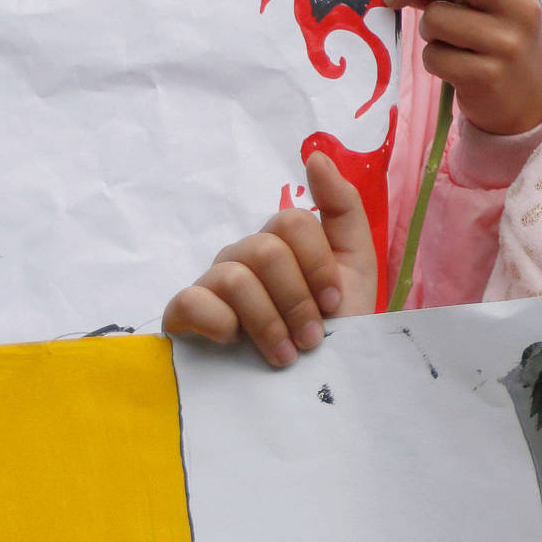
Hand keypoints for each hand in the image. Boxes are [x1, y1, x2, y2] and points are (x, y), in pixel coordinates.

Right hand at [164, 153, 377, 365]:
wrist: (317, 385)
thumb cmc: (337, 326)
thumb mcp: (356, 265)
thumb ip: (342, 208)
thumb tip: (316, 155)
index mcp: (281, 242)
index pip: (291, 221)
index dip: (318, 264)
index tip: (334, 304)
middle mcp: (243, 256)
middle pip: (265, 250)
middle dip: (296, 300)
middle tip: (312, 338)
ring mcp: (212, 284)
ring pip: (234, 277)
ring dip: (268, 322)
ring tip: (286, 354)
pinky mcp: (185, 316)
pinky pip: (191, 301)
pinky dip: (218, 324)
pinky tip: (235, 344)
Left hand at [369, 0, 541, 136]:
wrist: (523, 102)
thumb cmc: (491, 43)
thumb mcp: (475, 3)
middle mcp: (520, 6)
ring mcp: (508, 41)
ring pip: (437, 17)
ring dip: (426, 31)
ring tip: (447, 44)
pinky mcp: (490, 75)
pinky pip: (435, 56)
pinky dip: (433, 61)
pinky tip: (454, 68)